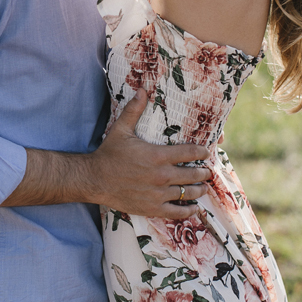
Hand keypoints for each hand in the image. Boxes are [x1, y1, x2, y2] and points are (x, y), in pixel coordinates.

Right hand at [88, 91, 211, 219]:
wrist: (94, 179)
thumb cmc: (109, 154)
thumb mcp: (121, 130)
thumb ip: (134, 110)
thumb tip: (142, 90)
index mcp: (157, 156)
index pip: (189, 153)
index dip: (202, 152)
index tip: (206, 152)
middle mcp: (161, 176)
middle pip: (192, 175)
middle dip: (203, 172)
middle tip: (208, 171)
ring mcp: (158, 194)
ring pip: (187, 193)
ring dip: (199, 190)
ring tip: (204, 187)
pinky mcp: (152, 208)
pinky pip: (176, 212)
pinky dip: (188, 211)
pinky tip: (194, 208)